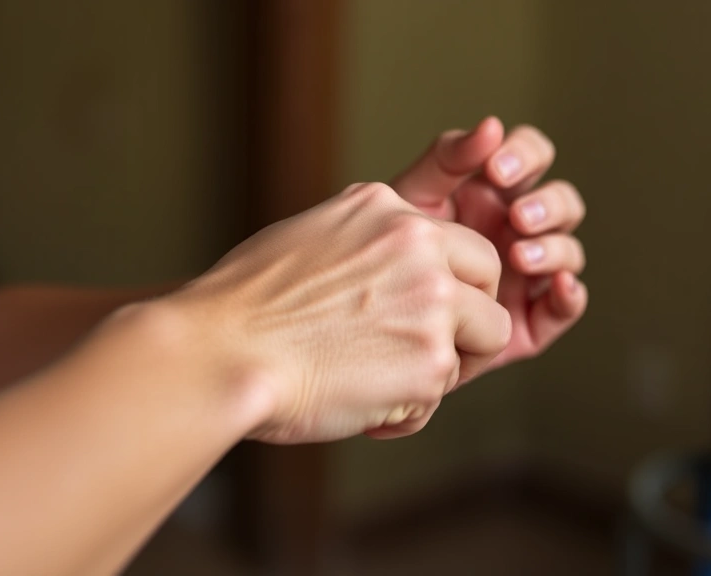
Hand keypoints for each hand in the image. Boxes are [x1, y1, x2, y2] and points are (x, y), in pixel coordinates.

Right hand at [169, 183, 510, 442]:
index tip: (431, 310)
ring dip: (439, 369)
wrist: (219, 354)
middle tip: (427, 351)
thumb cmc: (245, 306)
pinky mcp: (430, 362)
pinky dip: (404, 411)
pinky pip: (440, 395)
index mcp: (388, 210)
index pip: (464, 243)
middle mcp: (420, 246)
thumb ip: (365, 241)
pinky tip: (360, 407)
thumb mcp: (309, 237)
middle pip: (491, 284)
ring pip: (482, 343)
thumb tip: (389, 257)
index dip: (457, 283)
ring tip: (380, 383)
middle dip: (470, 321)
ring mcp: (432, 303)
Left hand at [392, 117, 585, 370]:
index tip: (496, 170)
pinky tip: (560, 286)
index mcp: (497, 190)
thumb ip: (448, 158)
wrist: (375, 314)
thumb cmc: (391, 247)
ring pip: (569, 251)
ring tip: (519, 256)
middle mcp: (520, 228)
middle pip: (562, 202)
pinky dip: (571, 295)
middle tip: (515, 217)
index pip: (533, 156)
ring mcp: (529, 273)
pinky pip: (565, 307)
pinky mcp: (530, 320)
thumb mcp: (413, 195)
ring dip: (553, 248)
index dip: (525, 156)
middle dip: (546, 205)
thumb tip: (492, 124)